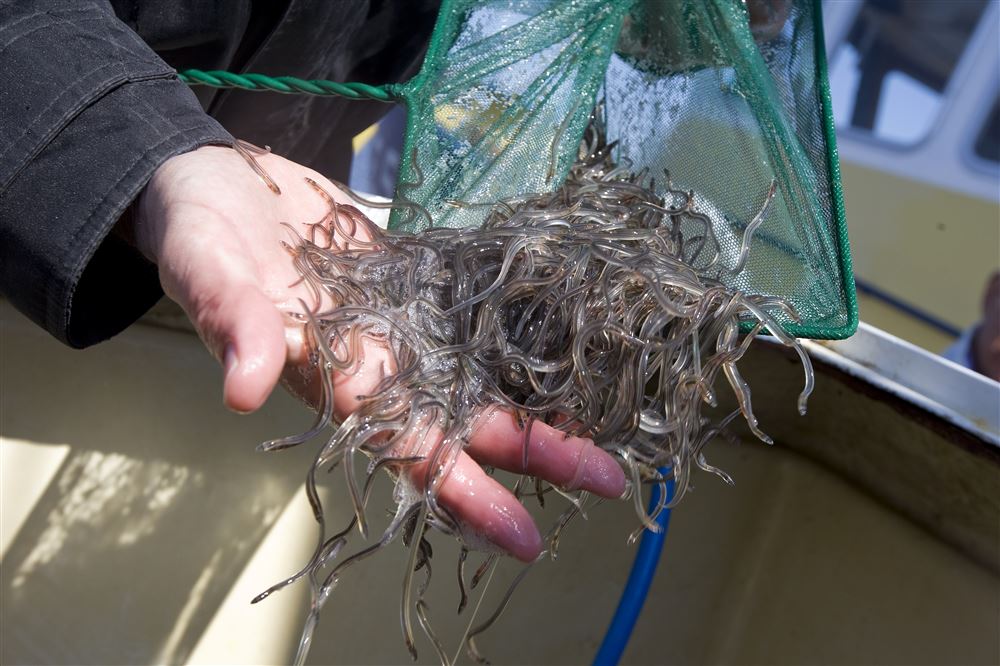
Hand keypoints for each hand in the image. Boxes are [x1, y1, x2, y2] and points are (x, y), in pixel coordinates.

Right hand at [134, 145, 626, 560]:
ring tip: (609, 417)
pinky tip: (571, 337)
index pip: (407, 451)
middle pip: (466, 423)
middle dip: (535, 452)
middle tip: (611, 478)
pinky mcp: (416, 283)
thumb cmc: (200, 232)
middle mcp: (380, 366)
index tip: (526, 536)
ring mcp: (404, 326)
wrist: (220, 184)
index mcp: (334, 380)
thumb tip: (242, 388)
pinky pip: (477, 318)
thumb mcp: (205, 268)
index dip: (464, 495)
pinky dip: (521, 331)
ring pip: (482, 375)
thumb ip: (231, 321)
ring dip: (540, 398)